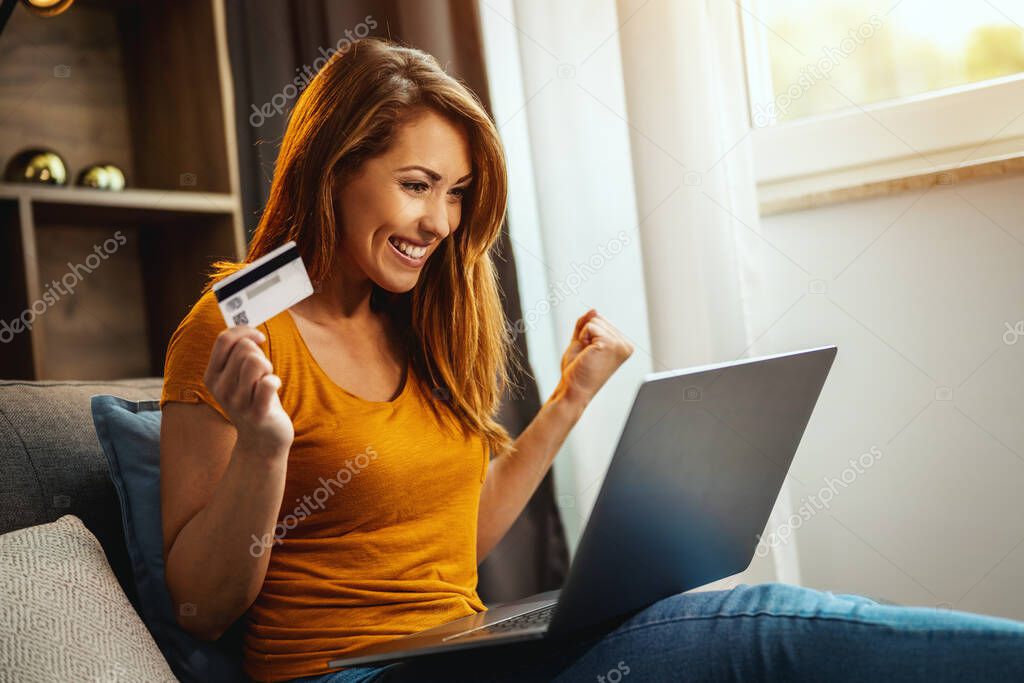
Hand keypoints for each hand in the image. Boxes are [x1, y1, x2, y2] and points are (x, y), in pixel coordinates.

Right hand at [203, 326, 293, 458]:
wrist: (261, 441)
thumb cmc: (254, 401)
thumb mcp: (239, 377)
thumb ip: (239, 354)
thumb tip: (250, 332)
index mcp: (212, 376)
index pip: (224, 340)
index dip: (245, 331)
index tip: (259, 338)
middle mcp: (221, 389)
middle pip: (245, 349)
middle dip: (260, 354)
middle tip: (262, 372)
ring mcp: (237, 403)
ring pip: (255, 362)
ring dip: (268, 368)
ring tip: (266, 381)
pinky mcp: (257, 413)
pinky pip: (268, 384)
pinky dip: (275, 382)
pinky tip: (273, 391)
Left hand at [552, 309, 633, 412]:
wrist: (573, 388)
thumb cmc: (577, 370)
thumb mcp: (581, 341)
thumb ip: (586, 324)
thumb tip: (594, 310)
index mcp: (623, 345)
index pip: (601, 321)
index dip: (588, 335)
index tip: (590, 353)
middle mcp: (626, 345)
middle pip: (599, 318)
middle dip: (586, 335)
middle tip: (587, 355)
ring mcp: (620, 345)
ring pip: (594, 321)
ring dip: (584, 337)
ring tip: (587, 356)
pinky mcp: (610, 345)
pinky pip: (589, 326)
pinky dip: (582, 338)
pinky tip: (587, 354)